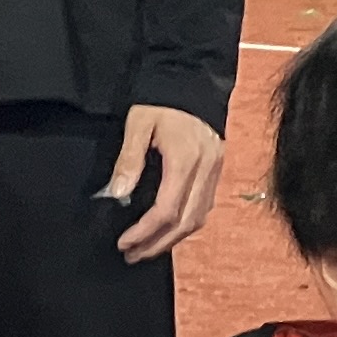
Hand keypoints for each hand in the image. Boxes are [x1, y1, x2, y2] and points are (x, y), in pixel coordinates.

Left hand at [104, 107, 227, 264]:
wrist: (191, 80)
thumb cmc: (162, 101)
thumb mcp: (138, 123)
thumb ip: (129, 159)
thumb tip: (119, 193)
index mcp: (186, 159)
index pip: (167, 210)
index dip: (144, 232)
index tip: (124, 242)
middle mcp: (206, 169)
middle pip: (186, 222)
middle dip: (157, 244)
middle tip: (132, 255)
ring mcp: (216, 171)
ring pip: (199, 219)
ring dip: (172, 239)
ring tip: (147, 248)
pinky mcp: (218, 170)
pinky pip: (205, 207)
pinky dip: (186, 224)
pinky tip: (168, 229)